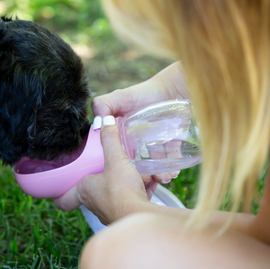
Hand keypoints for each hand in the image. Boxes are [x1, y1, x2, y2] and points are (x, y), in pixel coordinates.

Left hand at [54, 118, 155, 223]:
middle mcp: (94, 203)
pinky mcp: (127, 214)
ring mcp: (110, 211)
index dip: (58, 194)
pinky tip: (151, 181)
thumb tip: (107, 121)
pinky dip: (140, 189)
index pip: (63, 200)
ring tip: (134, 171)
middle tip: (102, 167)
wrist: (142, 219)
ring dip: (124, 182)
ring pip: (114, 193)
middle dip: (98, 178)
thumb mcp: (116, 160)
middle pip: (91, 191)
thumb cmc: (122, 191)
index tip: (56, 188)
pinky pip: (132, 198)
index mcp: (85, 190)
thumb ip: (111, 140)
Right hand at [92, 61, 187, 184]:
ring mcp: (152, 145)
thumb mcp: (121, 97)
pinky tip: (173, 172)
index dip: (117, 165)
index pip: (115, 153)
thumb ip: (103, 104)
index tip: (123, 174)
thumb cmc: (145, 92)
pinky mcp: (169, 145)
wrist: (173, 88)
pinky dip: (171, 168)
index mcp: (119, 135)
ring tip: (163, 177)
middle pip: (134, 164)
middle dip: (140, 175)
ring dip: (157, 174)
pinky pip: (169, 161)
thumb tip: (96, 124)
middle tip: (147, 180)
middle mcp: (134, 142)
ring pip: (152, 165)